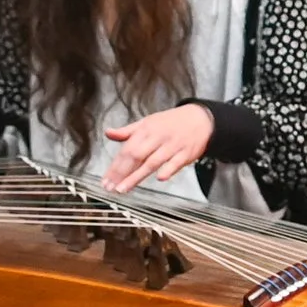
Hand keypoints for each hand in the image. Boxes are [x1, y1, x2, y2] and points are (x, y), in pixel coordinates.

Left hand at [102, 104, 216, 193]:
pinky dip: (169, 170)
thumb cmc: (172, 123)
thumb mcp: (148, 122)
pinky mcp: (186, 153)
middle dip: (121, 173)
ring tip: (123, 188)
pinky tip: (160, 178)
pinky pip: (177, 162)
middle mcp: (157, 137)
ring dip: (137, 176)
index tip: (105, 180)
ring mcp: (172, 146)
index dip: (115, 166)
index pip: (126, 149)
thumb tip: (108, 133)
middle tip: (111, 187)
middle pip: (136, 156)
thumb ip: (127, 131)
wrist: (201, 118)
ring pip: (152, 162)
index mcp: (146, 130)